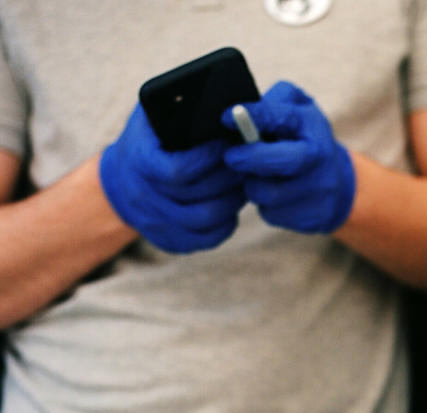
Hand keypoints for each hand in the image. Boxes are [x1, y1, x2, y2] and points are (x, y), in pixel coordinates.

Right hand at [99, 104, 245, 252]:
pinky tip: (233, 205)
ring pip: (207, 219)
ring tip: (244, 182)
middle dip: (230, 178)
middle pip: (199, 197)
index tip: (230, 143)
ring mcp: (158, 223)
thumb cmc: (149, 140)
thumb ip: (179, 109)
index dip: (210, 159)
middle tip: (250, 163)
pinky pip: (209, 238)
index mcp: (139, 161)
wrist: (124, 181)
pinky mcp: (173, 242)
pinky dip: (227, 222)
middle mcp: (144, 197)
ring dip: (233, 200)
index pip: (179, 171)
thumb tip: (220, 104)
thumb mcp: (153, 116)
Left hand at [221, 81, 355, 233]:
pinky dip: (265, 204)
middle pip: (282, 161)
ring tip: (259, 176)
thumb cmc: (306, 141)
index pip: (282, 116)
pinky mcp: (309, 219)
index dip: (253, 116)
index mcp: (313, 126)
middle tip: (231, 157)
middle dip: (250, 158)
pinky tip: (274, 196)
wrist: (342, 188)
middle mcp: (321, 159)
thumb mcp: (298, 111)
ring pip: (267, 192)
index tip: (226, 117)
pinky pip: (271, 213)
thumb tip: (241, 113)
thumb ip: (273, 103)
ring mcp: (318, 192)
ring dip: (253, 184)